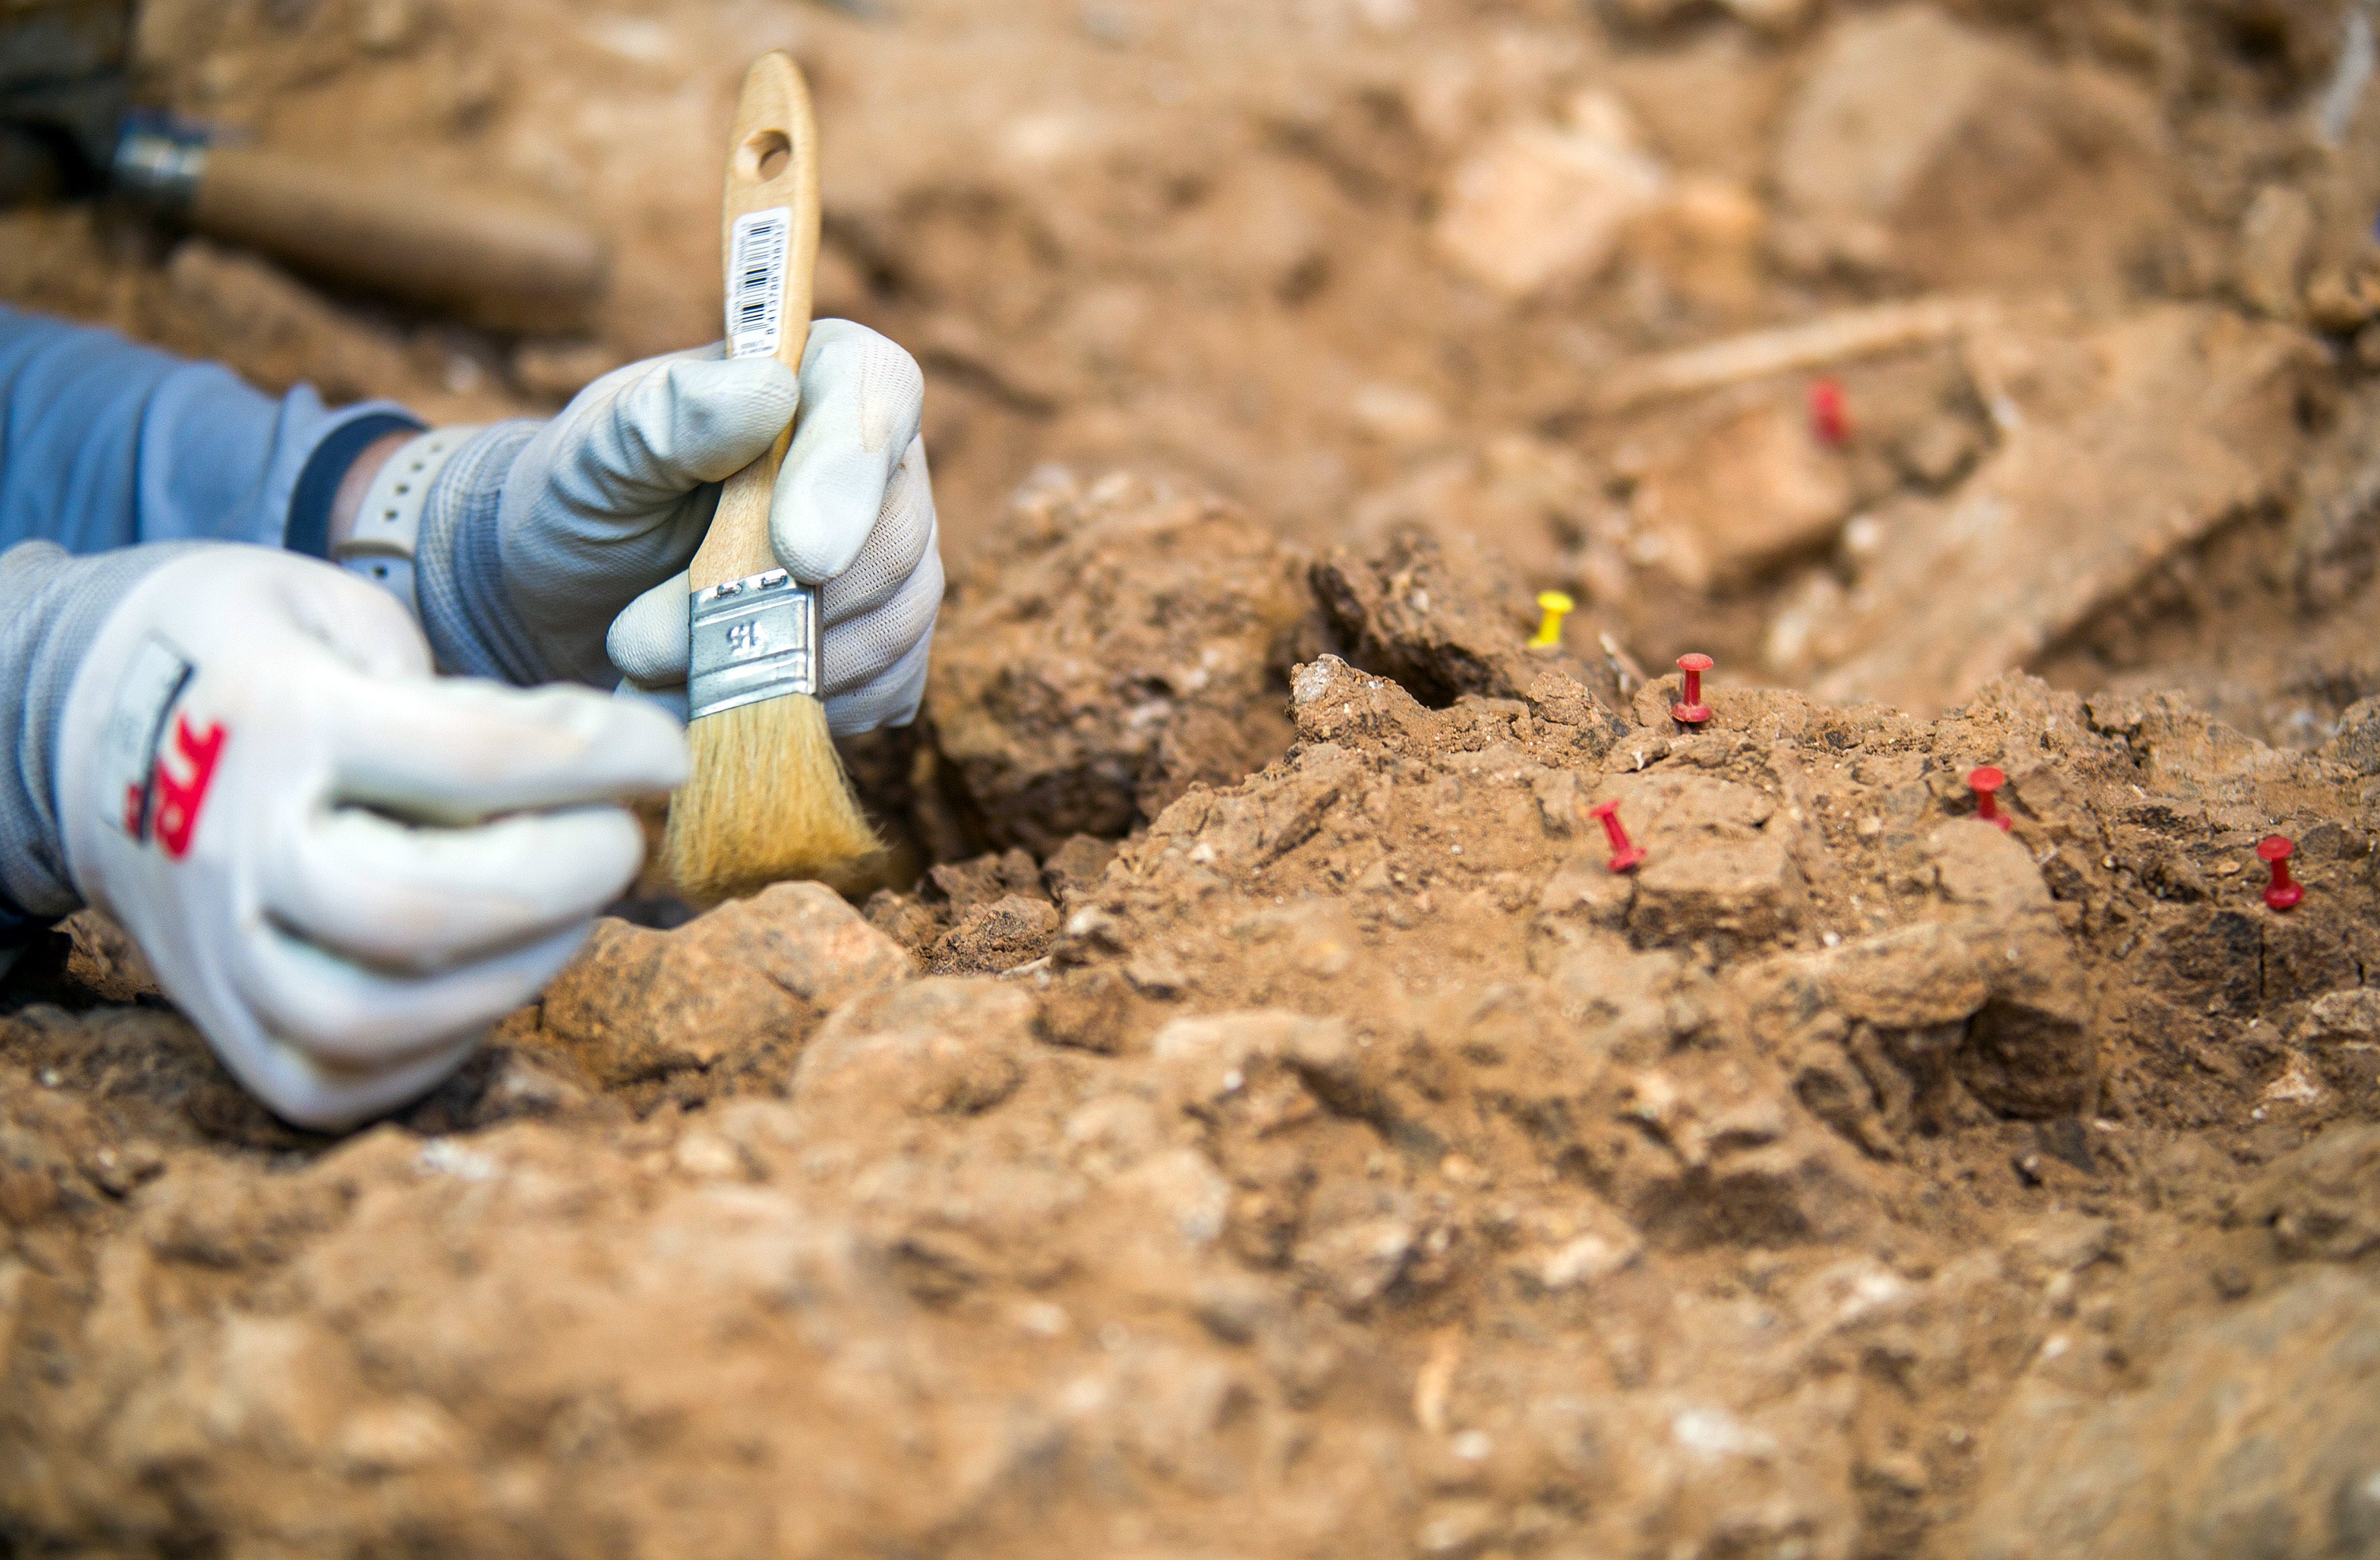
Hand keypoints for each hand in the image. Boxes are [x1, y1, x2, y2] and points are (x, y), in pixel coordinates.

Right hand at [54, 545, 685, 1129]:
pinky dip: (444, 1047)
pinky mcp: (225, 1028)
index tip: (669, 753)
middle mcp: (235, 849)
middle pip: (415, 913)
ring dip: (513, 973)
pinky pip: (338, 1083)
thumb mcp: (340, 612)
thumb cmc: (253, 659)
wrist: (81, 723)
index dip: (597, 757)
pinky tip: (503, 973)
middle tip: (623, 840)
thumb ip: (459, 689)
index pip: (468, 759)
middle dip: (559, 881)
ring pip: (371, 1020)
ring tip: (576, 911)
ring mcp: (219, 954)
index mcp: (276, 722)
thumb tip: (599, 763)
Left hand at [600, 320, 942, 734]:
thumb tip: (769, 390)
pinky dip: (798, 712)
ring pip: (891, 625)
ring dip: (772, 668)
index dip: (852, 474)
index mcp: (816, 378)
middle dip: (774, 605)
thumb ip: (671, 416)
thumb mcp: (597, 455)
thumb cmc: (584, 503)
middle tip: (640, 640)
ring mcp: (891, 560)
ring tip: (654, 675)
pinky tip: (716, 702)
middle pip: (891, 536)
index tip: (801, 558)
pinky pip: (883, 689)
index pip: (879, 393)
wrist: (575, 602)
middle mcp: (876, 465)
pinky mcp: (886, 647)